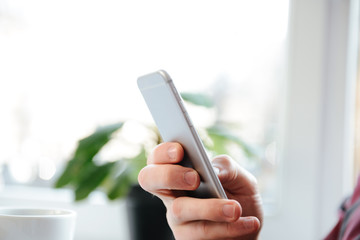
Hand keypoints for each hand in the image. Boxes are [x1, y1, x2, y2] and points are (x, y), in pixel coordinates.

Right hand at [138, 142, 263, 239]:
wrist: (249, 231)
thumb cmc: (240, 199)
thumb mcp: (241, 179)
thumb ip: (229, 168)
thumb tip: (215, 171)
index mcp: (180, 172)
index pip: (157, 158)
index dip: (162, 152)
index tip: (180, 150)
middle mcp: (172, 194)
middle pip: (149, 179)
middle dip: (169, 174)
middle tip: (194, 178)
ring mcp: (177, 219)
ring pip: (179, 209)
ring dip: (210, 208)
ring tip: (236, 209)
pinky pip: (200, 234)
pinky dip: (228, 228)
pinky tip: (249, 222)